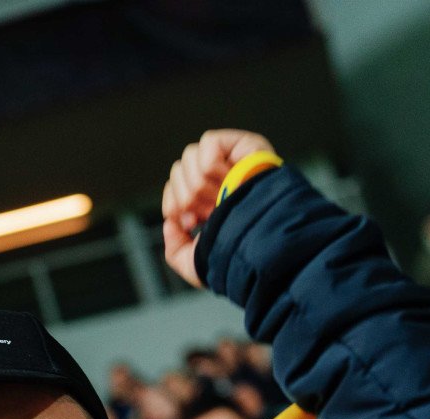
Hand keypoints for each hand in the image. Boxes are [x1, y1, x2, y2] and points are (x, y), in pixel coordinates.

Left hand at [161, 128, 275, 285]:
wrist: (259, 243)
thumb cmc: (236, 256)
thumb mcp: (195, 263)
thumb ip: (175, 250)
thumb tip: (170, 224)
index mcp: (208, 202)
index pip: (174, 189)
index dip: (174, 204)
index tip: (192, 223)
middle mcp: (218, 180)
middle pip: (178, 170)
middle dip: (187, 196)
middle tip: (209, 211)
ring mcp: (231, 160)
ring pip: (189, 156)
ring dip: (200, 184)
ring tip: (220, 197)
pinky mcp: (243, 144)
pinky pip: (208, 144)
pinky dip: (212, 165)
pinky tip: (230, 180)